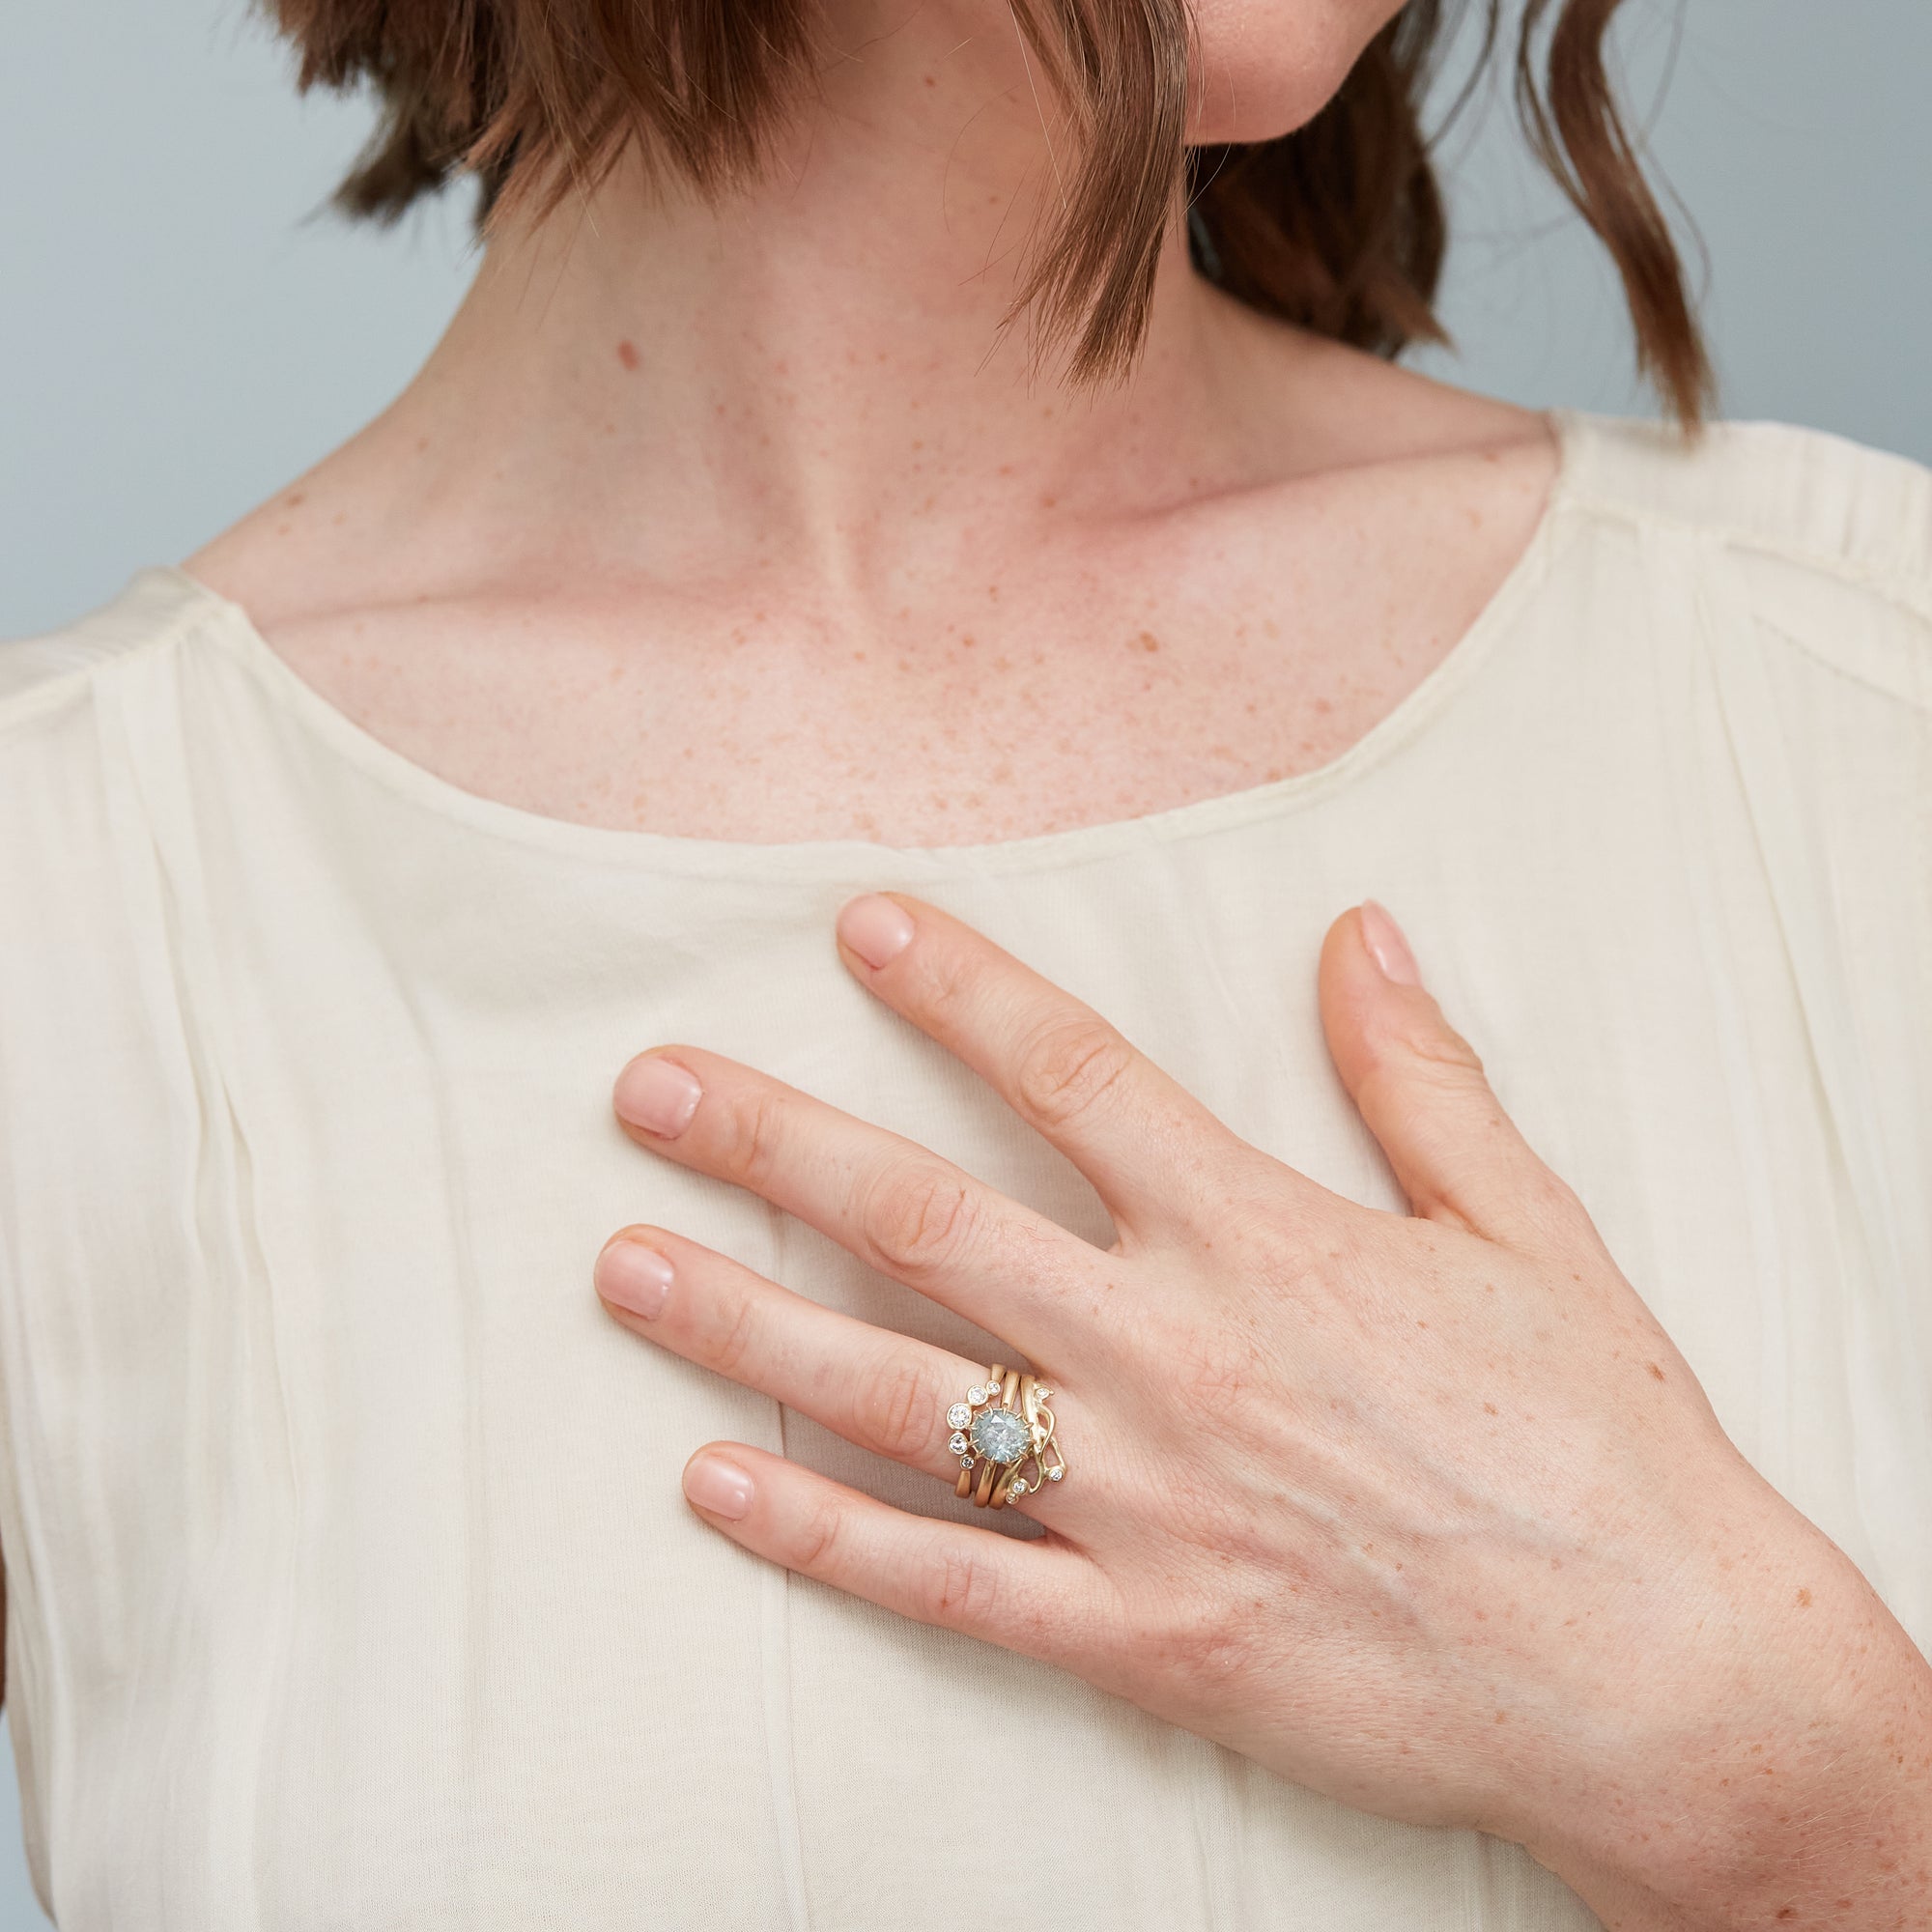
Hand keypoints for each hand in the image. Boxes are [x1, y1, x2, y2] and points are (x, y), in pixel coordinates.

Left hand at [594, 894, 1931, 1928]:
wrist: (1657, 1671)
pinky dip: (821, 1535)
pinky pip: (947, 1584)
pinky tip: (714, 1484)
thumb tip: (1360, 930)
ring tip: (625, 1267)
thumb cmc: (1596, 1440)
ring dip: (747, 1324)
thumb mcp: (1525, 1229)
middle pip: (931, 1220)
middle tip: (649, 1094)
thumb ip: (1419, 1077)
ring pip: (899, 1395)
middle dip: (774, 1145)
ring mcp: (1142, 1501)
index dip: (958, 991)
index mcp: (1260, 1238)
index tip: (858, 925)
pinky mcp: (1139, 1635)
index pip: (1075, 1077)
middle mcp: (1172, 1353)